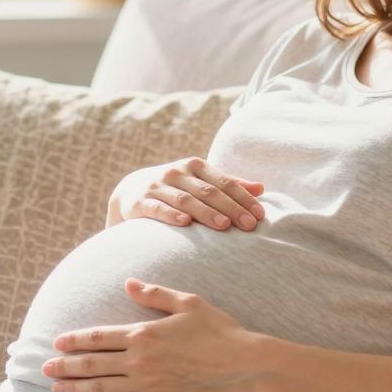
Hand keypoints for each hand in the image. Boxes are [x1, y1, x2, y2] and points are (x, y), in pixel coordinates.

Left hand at [41, 279, 261, 391]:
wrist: (243, 365)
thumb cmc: (218, 331)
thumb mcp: (188, 302)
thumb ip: (154, 294)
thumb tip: (129, 282)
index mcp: (144, 332)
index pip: (98, 337)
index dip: (74, 340)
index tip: (57, 342)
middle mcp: (140, 360)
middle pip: (92, 364)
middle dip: (65, 366)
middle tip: (44, 369)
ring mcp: (147, 385)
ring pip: (101, 388)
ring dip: (75, 389)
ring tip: (56, 390)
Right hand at [107, 156, 265, 230]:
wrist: (130, 190)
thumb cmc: (175, 188)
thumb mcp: (199, 181)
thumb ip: (228, 184)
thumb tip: (261, 188)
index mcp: (194, 166)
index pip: (224, 182)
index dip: (243, 198)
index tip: (260, 215)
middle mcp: (176, 172)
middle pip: (208, 191)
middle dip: (231, 208)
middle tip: (249, 225)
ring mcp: (157, 186)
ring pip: (185, 199)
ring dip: (206, 213)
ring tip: (224, 226)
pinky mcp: (139, 201)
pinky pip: (157, 208)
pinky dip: (170, 215)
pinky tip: (185, 223)